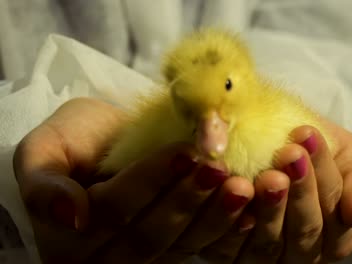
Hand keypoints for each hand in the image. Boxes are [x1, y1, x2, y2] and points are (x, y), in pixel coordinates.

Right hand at [13, 98, 254, 262]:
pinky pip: (198, 245)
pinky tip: (248, 210)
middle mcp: (106, 257)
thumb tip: (71, 215)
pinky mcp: (170, 251)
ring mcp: (141, 258)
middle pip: (148, 234)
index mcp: (68, 238)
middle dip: (187, 200)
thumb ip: (42, 183)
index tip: (185, 151)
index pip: (112, 210)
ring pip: (178, 244)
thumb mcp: (43, 151)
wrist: (103, 146)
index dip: (149, 181)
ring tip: (240, 186)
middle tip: (219, 169)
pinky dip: (225, 228)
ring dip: (213, 216)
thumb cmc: (74, 143)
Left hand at [236, 123, 351, 262]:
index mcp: (334, 240)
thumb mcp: (348, 159)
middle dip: (299, 192)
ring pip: (266, 245)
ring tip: (264, 173)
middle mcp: (300, 256)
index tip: (308, 136)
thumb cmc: (315, 152)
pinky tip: (228, 187)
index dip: (324, 179)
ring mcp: (262, 259)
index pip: (335, 217)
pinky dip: (225, 217)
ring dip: (266, 209)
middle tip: (289, 154)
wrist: (276, 144)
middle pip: (304, 233)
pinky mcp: (226, 254)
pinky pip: (225, 245)